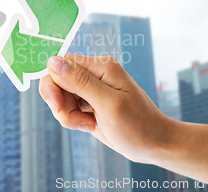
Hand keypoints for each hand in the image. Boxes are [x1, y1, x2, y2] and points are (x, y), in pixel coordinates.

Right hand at [39, 55, 176, 163]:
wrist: (154, 145)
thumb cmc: (138, 125)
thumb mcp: (109, 104)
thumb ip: (80, 82)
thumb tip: (52, 61)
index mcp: (100, 67)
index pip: (60, 64)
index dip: (52, 85)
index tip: (59, 107)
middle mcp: (94, 74)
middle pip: (56, 81)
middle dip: (60, 104)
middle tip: (76, 121)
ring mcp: (90, 89)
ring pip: (60, 96)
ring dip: (68, 115)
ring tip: (89, 124)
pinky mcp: (88, 103)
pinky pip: (67, 107)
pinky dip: (73, 119)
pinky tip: (90, 125)